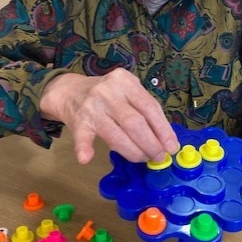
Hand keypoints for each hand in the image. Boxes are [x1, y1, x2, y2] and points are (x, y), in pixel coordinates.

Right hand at [39, 68, 178, 164]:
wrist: (69, 90)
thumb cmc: (106, 94)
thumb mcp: (126, 90)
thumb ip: (143, 107)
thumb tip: (165, 138)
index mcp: (125, 81)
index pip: (149, 107)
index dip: (163, 130)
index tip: (172, 147)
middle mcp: (109, 91)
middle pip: (135, 122)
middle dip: (151, 144)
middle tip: (158, 157)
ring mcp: (92, 106)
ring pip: (116, 134)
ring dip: (133, 151)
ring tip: (143, 160)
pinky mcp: (77, 121)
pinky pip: (82, 137)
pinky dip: (84, 148)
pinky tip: (86, 158)